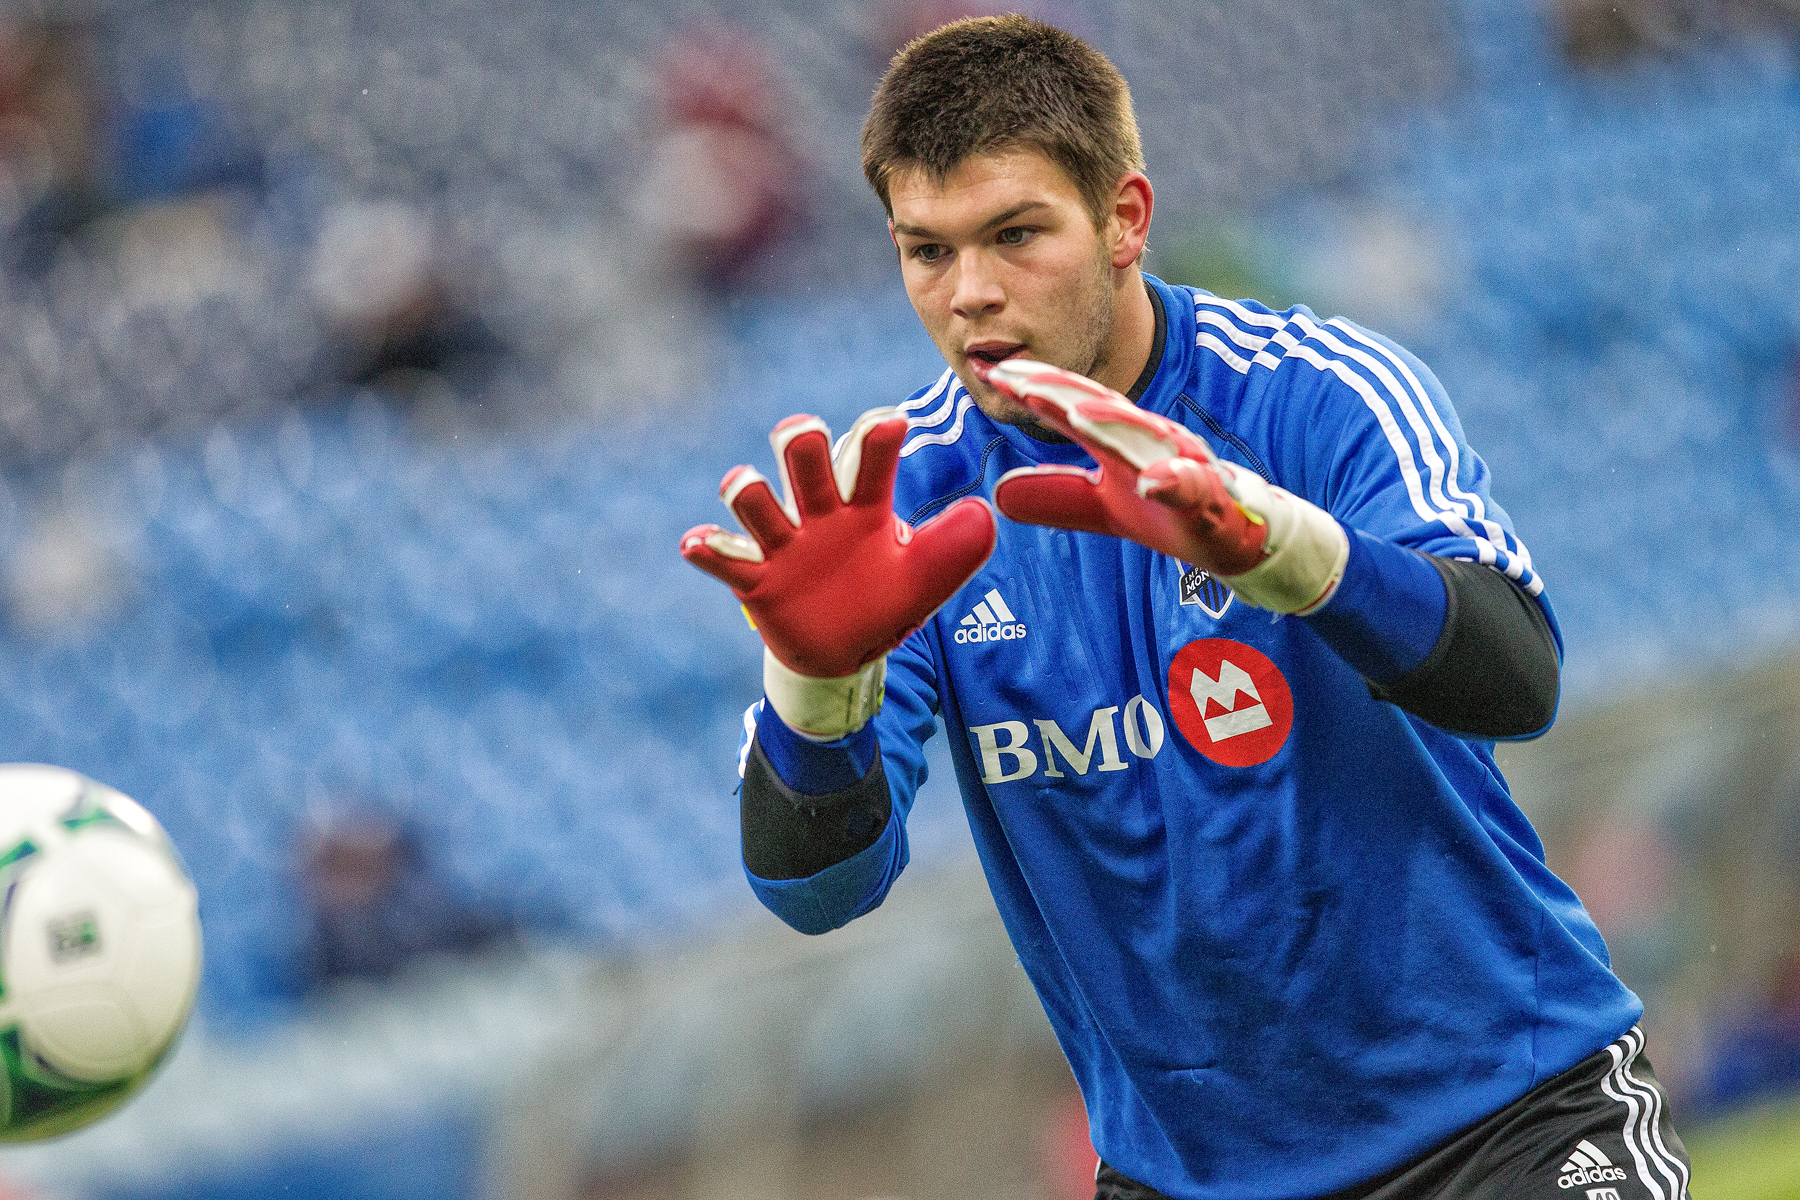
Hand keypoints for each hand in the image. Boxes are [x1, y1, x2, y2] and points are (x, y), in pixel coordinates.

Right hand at [682, 407, 995, 736]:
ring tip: (746, 488)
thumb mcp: (927, 577)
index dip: (875, 436)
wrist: (844, 652)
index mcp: (864, 505)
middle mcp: (820, 513)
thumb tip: (985, 513)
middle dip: (799, 440)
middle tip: (803, 435)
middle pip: (802, 457)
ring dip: (747, 490)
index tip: (890, 425)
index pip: (868, 455)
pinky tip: (696, 543)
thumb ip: (956, 547)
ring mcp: (784, 545)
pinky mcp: (756, 580)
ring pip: (756, 501)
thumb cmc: (885, 600)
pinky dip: (707, 548)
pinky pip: (724, 559)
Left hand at [987, 359, 1346, 614]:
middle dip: (1059, 388)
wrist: (1234, 534)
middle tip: (1018, 377)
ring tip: (1074, 412)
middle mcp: (1148, 437)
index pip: (1069, 403)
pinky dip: (1174, 481)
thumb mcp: (1102, 506)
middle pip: (1100, 406)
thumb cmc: (1167, 509)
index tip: (991, 372)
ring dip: (1111, 420)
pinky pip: (1192, 486)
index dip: (1032, 387)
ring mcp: (1180, 461)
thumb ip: (1055, 495)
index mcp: (1119, 436)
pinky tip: (1152, 481)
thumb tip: (998, 492)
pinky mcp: (1208, 495)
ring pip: (1144, 435)